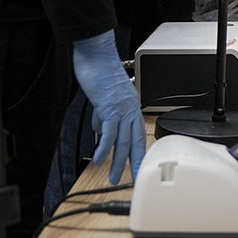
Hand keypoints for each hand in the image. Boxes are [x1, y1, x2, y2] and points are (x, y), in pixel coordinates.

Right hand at [72, 30, 145, 184]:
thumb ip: (104, 116)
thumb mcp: (104, 99)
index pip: (139, 136)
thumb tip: (100, 131)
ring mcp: (122, 109)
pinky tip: (99, 160)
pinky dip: (104, 147)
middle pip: (135, 143)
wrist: (97, 56)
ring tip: (112, 177)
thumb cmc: (101, 73)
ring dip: (118, 162)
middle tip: (132, 182)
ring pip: (123, 140)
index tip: (138, 171)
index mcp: (132, 108)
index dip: (139, 156)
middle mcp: (131, 109)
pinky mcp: (109, 106)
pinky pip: (109, 131)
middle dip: (134, 165)